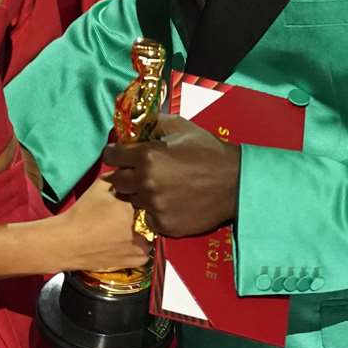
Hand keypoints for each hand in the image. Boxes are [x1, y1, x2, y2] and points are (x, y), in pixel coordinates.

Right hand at [48, 178, 151, 273]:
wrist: (67, 243)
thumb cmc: (81, 214)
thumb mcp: (97, 188)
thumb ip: (115, 177)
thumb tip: (126, 172)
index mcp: (132, 207)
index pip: (146, 198)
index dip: (138, 200)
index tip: (129, 203)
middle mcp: (140, 227)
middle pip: (150, 217)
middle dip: (142, 215)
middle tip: (126, 218)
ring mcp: (140, 247)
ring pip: (151, 235)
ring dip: (144, 232)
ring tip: (127, 231)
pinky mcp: (135, 261)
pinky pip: (146, 252)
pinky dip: (140, 248)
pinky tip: (127, 244)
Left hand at [102, 114, 240, 238]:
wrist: (235, 183)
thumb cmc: (209, 152)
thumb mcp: (181, 127)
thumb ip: (154, 122)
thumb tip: (135, 123)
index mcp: (147, 156)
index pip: (111, 156)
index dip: (116, 153)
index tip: (122, 155)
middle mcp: (146, 182)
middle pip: (117, 181)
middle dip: (125, 174)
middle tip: (141, 172)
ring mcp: (155, 206)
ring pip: (133, 200)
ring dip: (140, 193)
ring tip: (160, 187)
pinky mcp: (165, 225)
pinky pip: (148, 218)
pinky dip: (155, 211)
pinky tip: (170, 202)